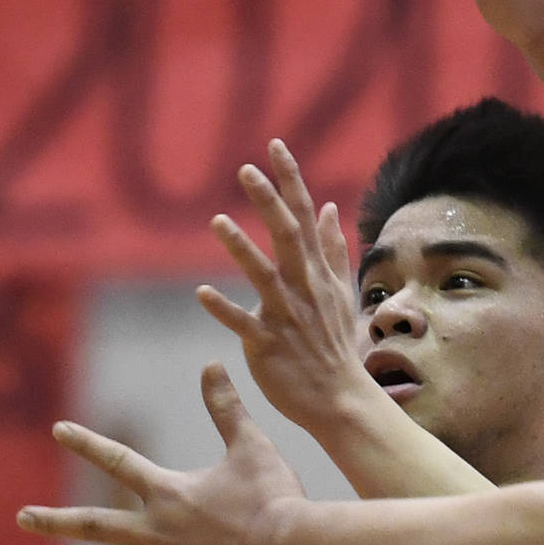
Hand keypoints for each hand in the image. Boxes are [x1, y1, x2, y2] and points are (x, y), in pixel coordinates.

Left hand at [16, 365, 306, 544]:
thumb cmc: (275, 498)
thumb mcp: (251, 446)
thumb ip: (226, 408)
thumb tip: (211, 364)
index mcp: (169, 495)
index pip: (118, 462)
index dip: (87, 444)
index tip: (58, 430)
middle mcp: (160, 534)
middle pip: (96, 527)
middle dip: (55, 521)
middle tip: (22, 518)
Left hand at [199, 140, 376, 433]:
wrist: (340, 397)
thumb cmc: (335, 343)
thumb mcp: (340, 290)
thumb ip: (332, 248)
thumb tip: (328, 208)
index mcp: (316, 272)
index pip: (304, 216)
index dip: (290, 180)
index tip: (274, 146)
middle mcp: (302, 287)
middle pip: (286, 236)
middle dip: (268, 201)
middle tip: (246, 169)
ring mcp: (286, 315)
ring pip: (263, 276)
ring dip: (240, 249)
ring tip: (216, 222)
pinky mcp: (268, 344)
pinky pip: (244, 323)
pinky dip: (225, 309)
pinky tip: (203, 293)